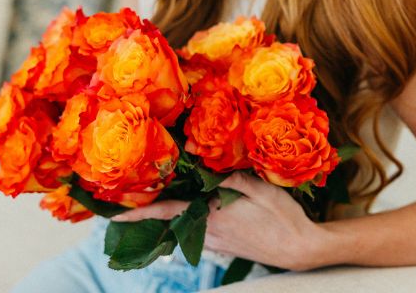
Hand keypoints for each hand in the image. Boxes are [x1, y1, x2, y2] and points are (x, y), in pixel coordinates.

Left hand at [111, 172, 327, 270]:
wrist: (301, 250)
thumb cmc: (284, 218)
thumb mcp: (263, 189)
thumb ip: (234, 177)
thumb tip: (209, 166)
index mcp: (213, 214)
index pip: (167, 212)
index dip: (139, 213)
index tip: (114, 215)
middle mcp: (209, 230)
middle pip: (171, 219)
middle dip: (150, 212)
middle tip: (127, 202)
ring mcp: (217, 240)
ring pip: (185, 225)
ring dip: (171, 216)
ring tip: (157, 201)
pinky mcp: (226, 245)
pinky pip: (200, 232)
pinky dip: (190, 221)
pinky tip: (195, 210)